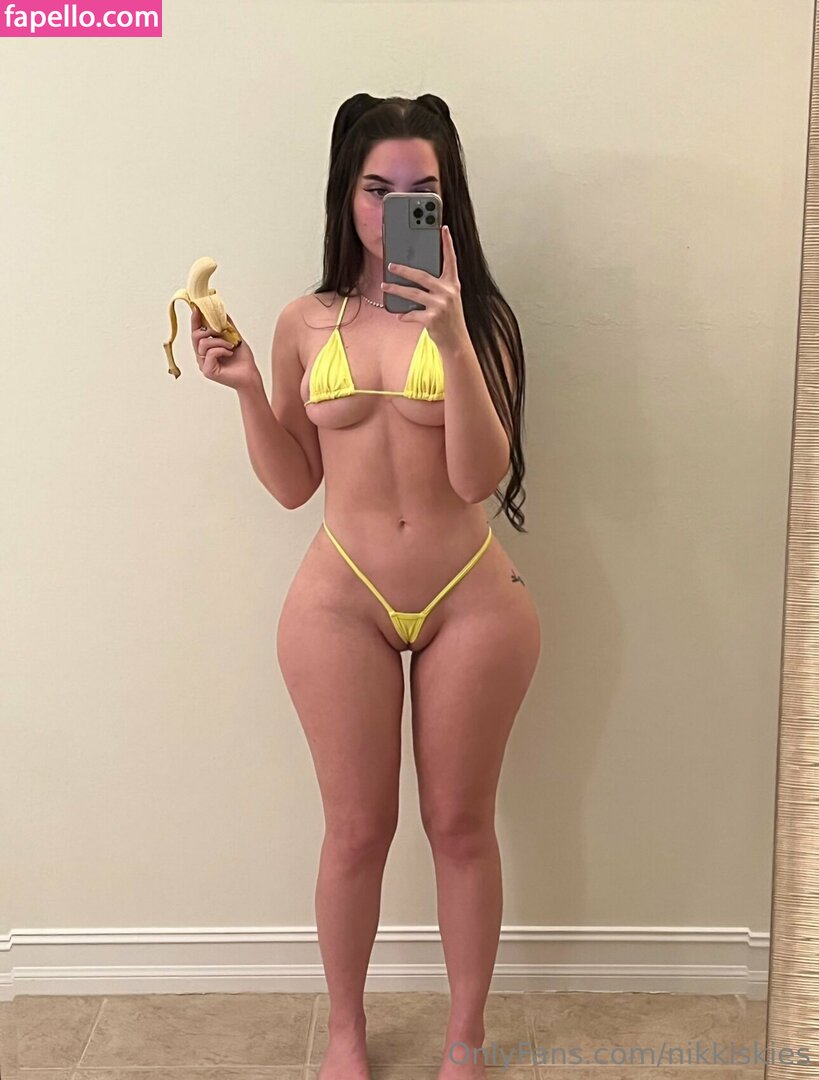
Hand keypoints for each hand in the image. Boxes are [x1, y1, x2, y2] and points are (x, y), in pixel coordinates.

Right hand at [190, 306, 259, 390]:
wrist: (250, 375)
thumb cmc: (243, 360)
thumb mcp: (235, 338)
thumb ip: (227, 326)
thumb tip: (221, 311)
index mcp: (206, 348)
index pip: (196, 332)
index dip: (195, 320)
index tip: (197, 308)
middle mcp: (202, 356)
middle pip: (195, 336)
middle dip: (210, 330)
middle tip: (223, 331)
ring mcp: (203, 364)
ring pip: (203, 343)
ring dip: (220, 341)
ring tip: (231, 346)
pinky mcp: (208, 371)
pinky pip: (210, 353)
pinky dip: (222, 350)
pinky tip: (230, 353)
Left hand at [381, 224, 469, 354]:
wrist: (456, 340)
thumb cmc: (450, 316)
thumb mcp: (448, 297)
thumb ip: (437, 285)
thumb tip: (414, 275)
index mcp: (453, 284)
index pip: (451, 260)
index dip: (447, 243)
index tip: (443, 228)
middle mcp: (448, 292)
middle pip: (422, 276)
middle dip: (404, 270)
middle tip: (390, 265)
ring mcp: (440, 306)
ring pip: (412, 293)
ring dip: (396, 290)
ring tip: (384, 286)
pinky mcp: (432, 319)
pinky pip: (412, 314)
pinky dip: (405, 315)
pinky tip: (400, 315)